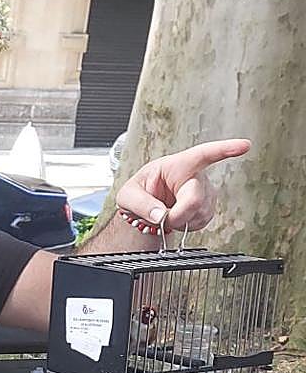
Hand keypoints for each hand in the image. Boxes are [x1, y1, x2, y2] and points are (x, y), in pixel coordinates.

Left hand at [116, 138, 249, 233]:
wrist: (143, 206)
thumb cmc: (138, 192)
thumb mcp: (128, 195)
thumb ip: (141, 205)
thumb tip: (161, 216)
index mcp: (177, 164)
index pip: (203, 154)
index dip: (225, 149)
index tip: (244, 145)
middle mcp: (196, 176)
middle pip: (196, 198)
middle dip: (179, 214)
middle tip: (164, 219)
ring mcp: (204, 192)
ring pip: (201, 213)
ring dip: (182, 221)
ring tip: (168, 214)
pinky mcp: (207, 207)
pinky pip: (202, 221)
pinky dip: (187, 226)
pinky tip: (179, 218)